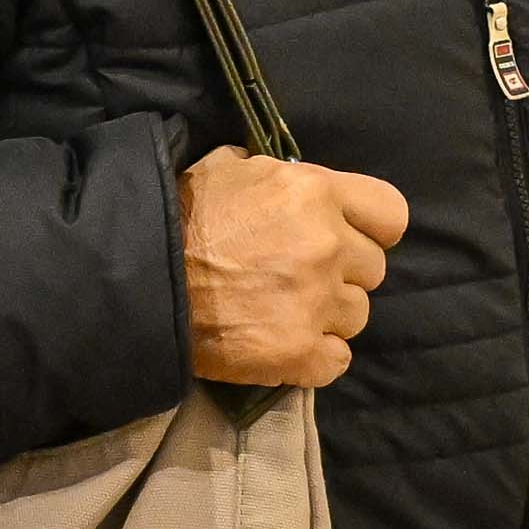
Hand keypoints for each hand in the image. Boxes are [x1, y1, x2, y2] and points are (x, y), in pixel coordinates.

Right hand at [181, 150, 407, 388]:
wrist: (137, 277)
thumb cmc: (178, 215)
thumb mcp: (227, 168)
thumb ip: (274, 174)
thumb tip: (288, 182)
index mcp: (315, 193)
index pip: (391, 214)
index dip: (371, 229)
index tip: (348, 237)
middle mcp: (327, 246)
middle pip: (372, 270)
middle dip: (342, 273)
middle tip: (299, 277)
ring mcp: (316, 303)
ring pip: (355, 316)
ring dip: (327, 316)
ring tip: (284, 311)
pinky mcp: (298, 353)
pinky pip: (337, 361)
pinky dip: (316, 358)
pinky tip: (286, 344)